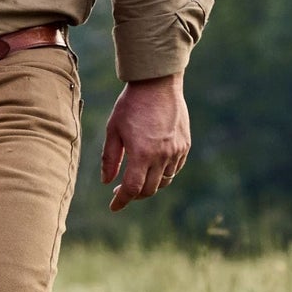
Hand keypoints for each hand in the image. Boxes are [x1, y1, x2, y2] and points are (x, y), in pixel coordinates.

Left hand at [101, 74, 190, 211]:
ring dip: (149, 185)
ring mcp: (176, 151)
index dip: (121, 201)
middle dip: (134, 195)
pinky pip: (174, 169)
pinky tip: (151, 167)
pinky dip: (162, 174)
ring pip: (163, 181)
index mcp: (142, 153)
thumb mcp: (113, 130)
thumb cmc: (130, 105)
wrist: (157, 84)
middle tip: (120, 191)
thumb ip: (110, 158)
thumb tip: (107, 182)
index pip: (132, 189)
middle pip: (149, 189)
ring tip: (135, 178)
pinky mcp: (184, 145)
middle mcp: (162, 156)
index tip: (113, 207)